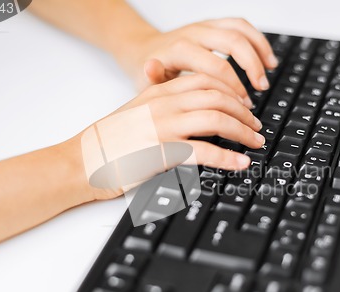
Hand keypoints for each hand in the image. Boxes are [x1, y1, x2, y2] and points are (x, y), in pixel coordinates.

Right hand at [80, 74, 264, 199]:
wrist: (84, 160)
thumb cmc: (111, 140)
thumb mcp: (139, 112)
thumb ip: (165, 106)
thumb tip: (196, 113)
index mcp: (160, 91)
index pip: (207, 80)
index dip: (233, 92)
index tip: (245, 105)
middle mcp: (164, 104)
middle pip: (217, 97)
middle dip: (244, 111)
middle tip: (256, 126)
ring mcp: (163, 127)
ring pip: (216, 119)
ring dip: (242, 131)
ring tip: (255, 142)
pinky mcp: (162, 152)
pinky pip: (204, 151)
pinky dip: (228, 157)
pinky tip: (240, 162)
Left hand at [118, 18, 277, 103]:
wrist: (145, 51)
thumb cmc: (149, 72)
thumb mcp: (146, 81)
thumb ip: (152, 78)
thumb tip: (151, 68)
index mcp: (180, 49)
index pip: (216, 67)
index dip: (234, 88)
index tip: (242, 106)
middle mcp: (194, 33)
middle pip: (233, 42)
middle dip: (251, 67)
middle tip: (260, 89)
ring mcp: (205, 27)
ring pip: (240, 29)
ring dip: (259, 50)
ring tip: (269, 72)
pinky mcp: (213, 25)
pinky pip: (241, 26)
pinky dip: (257, 40)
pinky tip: (267, 59)